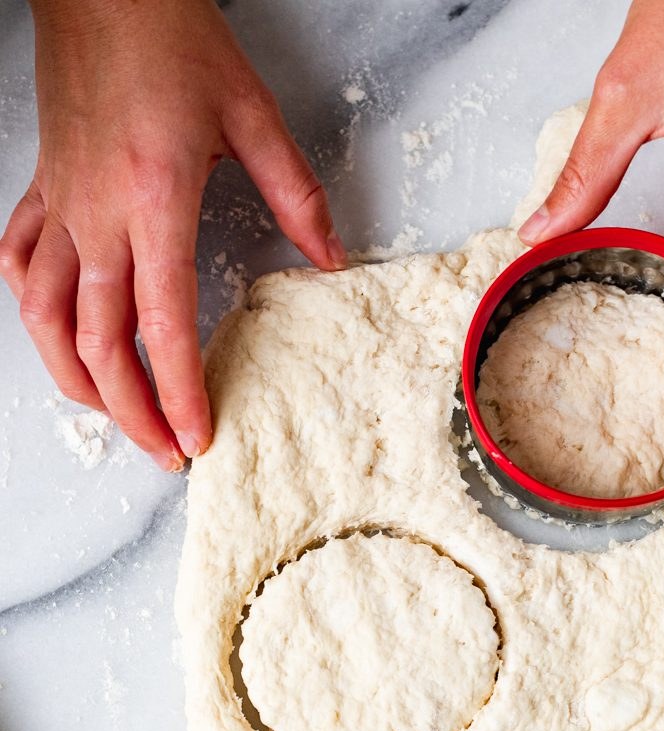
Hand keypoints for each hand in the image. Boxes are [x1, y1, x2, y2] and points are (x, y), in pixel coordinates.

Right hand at [0, 0, 345, 470]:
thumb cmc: (169, 34)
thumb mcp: (252, 110)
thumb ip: (296, 192)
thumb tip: (330, 257)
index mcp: (154, 199)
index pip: (162, 323)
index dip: (178, 392)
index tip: (197, 437)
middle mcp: (97, 213)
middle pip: (99, 341)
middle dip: (132, 413)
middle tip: (165, 454)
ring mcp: (61, 205)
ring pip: (46, 318)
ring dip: (76, 380)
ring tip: (113, 417)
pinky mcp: (41, 190)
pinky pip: (20, 265)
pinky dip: (35, 315)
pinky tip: (60, 338)